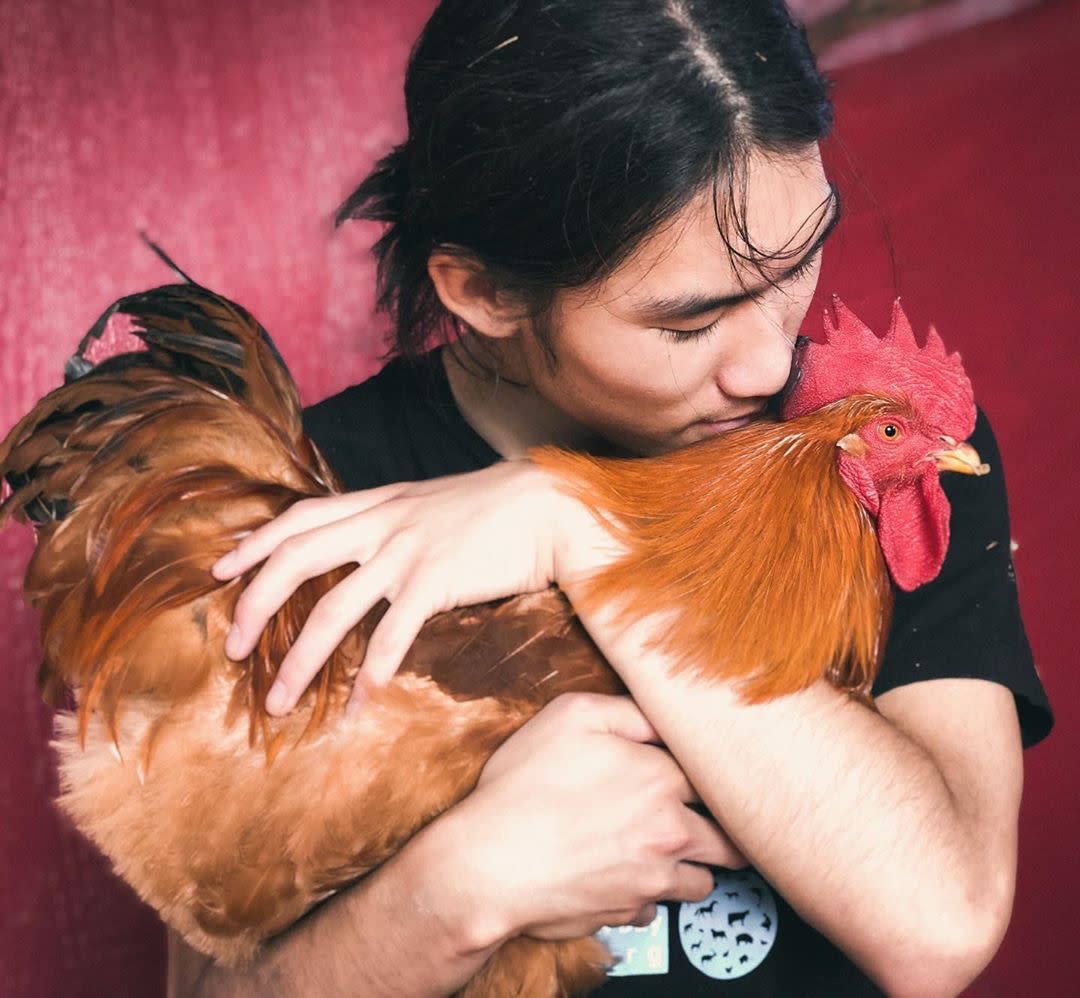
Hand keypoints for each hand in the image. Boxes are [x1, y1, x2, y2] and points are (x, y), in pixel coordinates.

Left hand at [211, 461, 605, 714]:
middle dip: (254, 605)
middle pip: (295, 560)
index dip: (253, 542)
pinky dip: (369, 678)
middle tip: (233, 648)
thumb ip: (391, 520)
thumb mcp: (430, 504)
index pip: (299, 516)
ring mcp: (406, 552)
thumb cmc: (494, 510)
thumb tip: (362, 544)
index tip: (219, 567)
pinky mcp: (436, 581)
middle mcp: (382, 523)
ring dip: (298, 661)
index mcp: (378, 502)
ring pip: (331, 610)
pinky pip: (390, 638)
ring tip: (277, 701)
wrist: (548, 506)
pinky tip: (357, 710)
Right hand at [436, 693, 745, 943]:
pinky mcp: (627, 913)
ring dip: (691, 866)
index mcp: (661, 778)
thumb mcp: (571, 716)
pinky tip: (624, 877)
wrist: (488, 865)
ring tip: (668, 851)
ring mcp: (652, 879)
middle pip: (728, 838)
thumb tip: (664, 715)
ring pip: (702, 881)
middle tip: (712, 820)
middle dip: (724, 829)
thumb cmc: (523, 788)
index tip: (709, 774)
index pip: (717, 777)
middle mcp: (669, 832)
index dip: (710, 774)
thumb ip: (629, 709)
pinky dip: (647, 896)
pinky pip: (655, 909)